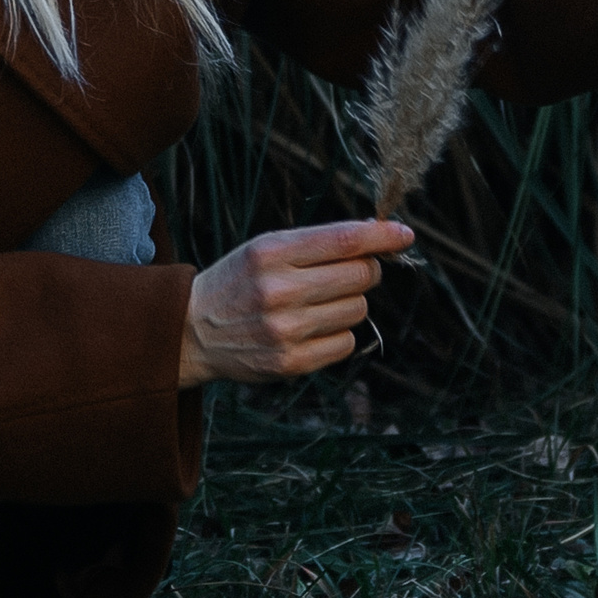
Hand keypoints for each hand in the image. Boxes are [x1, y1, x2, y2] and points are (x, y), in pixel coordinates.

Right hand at [180, 217, 418, 386]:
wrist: (192, 331)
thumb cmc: (240, 281)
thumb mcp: (266, 248)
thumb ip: (318, 242)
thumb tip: (378, 238)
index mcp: (271, 253)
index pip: (344, 241)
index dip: (383, 236)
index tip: (405, 235)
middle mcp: (278, 291)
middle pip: (360, 275)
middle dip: (364, 270)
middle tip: (347, 273)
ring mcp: (285, 330)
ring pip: (358, 309)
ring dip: (350, 303)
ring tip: (317, 303)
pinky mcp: (290, 363)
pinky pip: (346, 342)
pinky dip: (339, 333)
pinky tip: (313, 328)